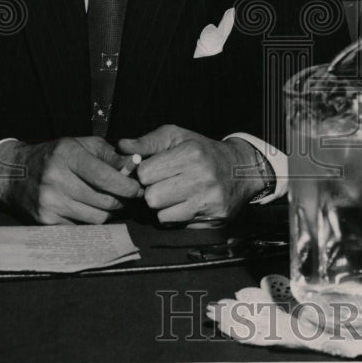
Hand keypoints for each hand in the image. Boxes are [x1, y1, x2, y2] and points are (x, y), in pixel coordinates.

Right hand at [0, 136, 143, 223]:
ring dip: (109, 212)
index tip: (139, 189)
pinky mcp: (45, 221)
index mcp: (67, 156)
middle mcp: (56, 179)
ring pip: (96, 217)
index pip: (105, 177)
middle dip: (122, 200)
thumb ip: (109, 155)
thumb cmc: (55, 156)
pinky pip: (81, 227)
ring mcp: (49, 203)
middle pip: (103, 200)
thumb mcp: (81, 145)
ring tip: (111, 202)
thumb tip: (134, 165)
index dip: (127, 186)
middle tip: (129, 197)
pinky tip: (92, 210)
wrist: (14, 174)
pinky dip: (91, 220)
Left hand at [118, 126, 266, 224]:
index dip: (145, 173)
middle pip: (151, 197)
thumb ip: (147, 142)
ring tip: (175, 194)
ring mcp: (209, 200)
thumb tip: (121, 146)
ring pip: (161, 215)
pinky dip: (175, 216)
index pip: (145, 173)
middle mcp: (202, 177)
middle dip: (152, 191)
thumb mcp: (176, 137)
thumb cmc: (202, 151)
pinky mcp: (214, 218)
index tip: (154, 170)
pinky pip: (176, 225)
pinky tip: (185, 204)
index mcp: (190, 153)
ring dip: (163, 207)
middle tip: (164, 184)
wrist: (240, 168)